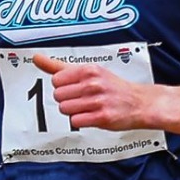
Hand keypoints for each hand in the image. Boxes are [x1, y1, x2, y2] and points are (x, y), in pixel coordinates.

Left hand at [31, 53, 154, 130]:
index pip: (56, 80)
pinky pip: (75, 121)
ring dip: (74, 111)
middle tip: (84, 99)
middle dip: (68, 100)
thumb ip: (60, 66)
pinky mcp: (102, 117)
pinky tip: (92, 116)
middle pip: (58, 96)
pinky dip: (81, 121)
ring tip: (89, 108)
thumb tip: (37, 58)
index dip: (64, 87)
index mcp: (89, 70)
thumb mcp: (90, 71)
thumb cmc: (114, 88)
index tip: (76, 88)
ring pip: (65, 109)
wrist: (141, 103)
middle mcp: (93, 84)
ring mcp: (98, 101)